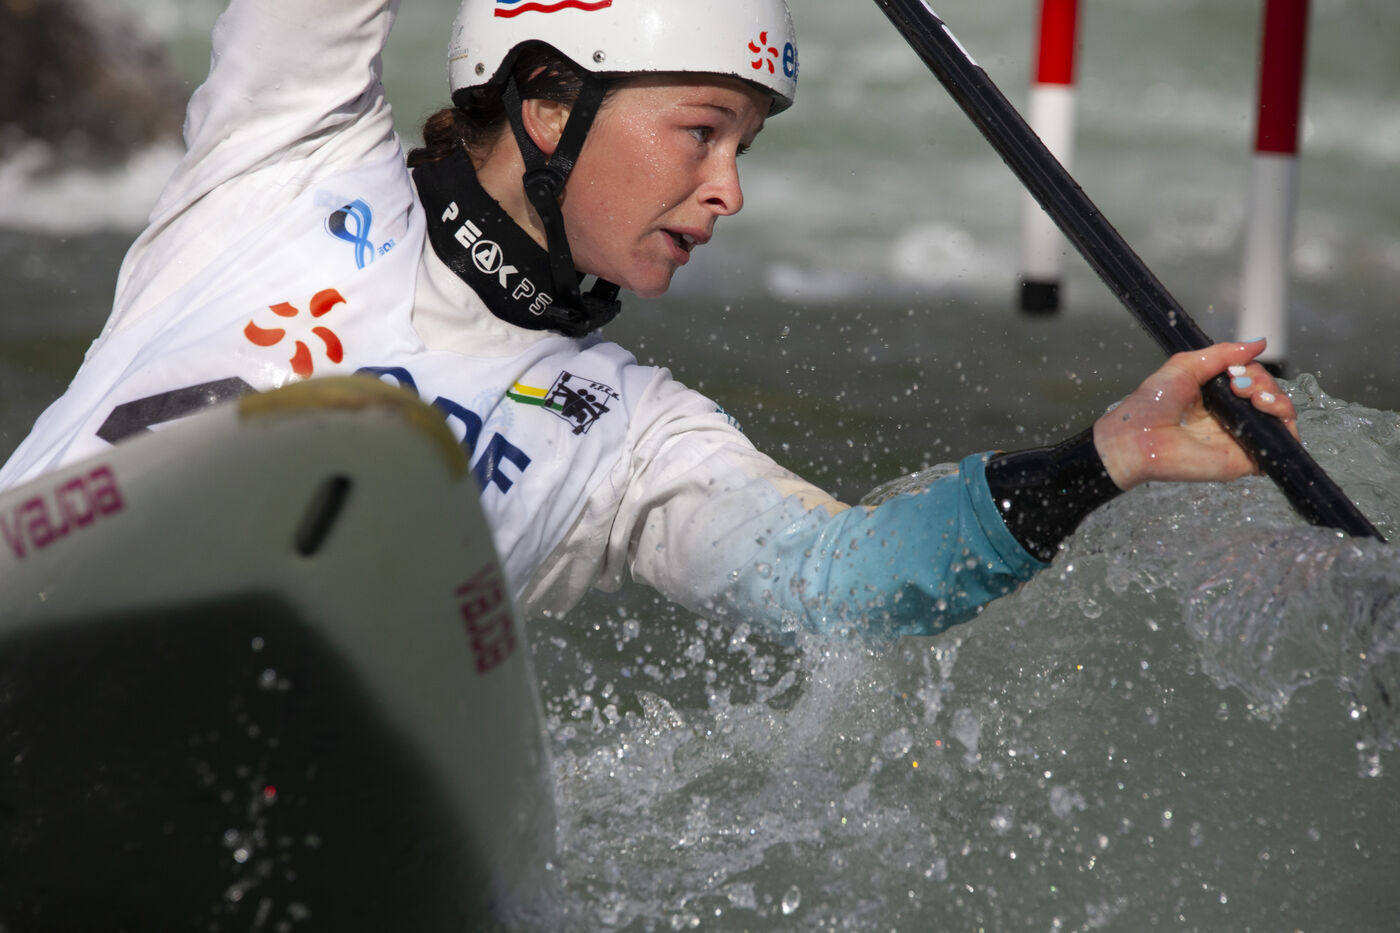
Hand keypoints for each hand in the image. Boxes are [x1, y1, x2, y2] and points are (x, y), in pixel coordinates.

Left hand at [1092, 340, 1297, 490]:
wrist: (1136, 437)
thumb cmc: (1152, 404)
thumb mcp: (1185, 366)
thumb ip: (1222, 353)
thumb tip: (1260, 342)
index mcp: (1218, 397)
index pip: (1255, 380)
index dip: (1253, 372)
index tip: (1233, 371)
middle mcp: (1232, 417)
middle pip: (1271, 395)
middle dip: (1264, 382)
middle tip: (1238, 384)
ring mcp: (1241, 438)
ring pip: (1282, 418)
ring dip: (1278, 400)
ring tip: (1254, 396)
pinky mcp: (1245, 459)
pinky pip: (1281, 445)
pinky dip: (1286, 427)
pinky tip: (1264, 410)